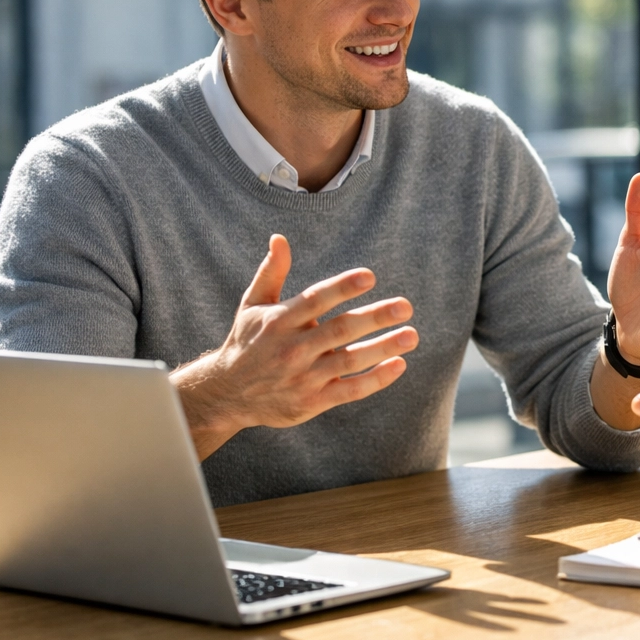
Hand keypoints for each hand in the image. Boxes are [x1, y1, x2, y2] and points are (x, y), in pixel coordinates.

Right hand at [171, 234, 418, 458]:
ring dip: (383, 347)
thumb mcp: (252, 305)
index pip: (316, 300)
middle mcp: (293, 348)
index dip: (342, 287)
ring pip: (350, 360)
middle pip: (340, 329)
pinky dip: (376, 379)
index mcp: (280, 320)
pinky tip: (399, 365)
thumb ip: (270, 272)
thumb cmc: (248, 341)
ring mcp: (303, 376)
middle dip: (375, 318)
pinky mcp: (312, 401)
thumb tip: (279, 238)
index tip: (370, 276)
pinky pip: (350, 390)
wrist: (228, 394)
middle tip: (406, 306)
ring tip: (411, 335)